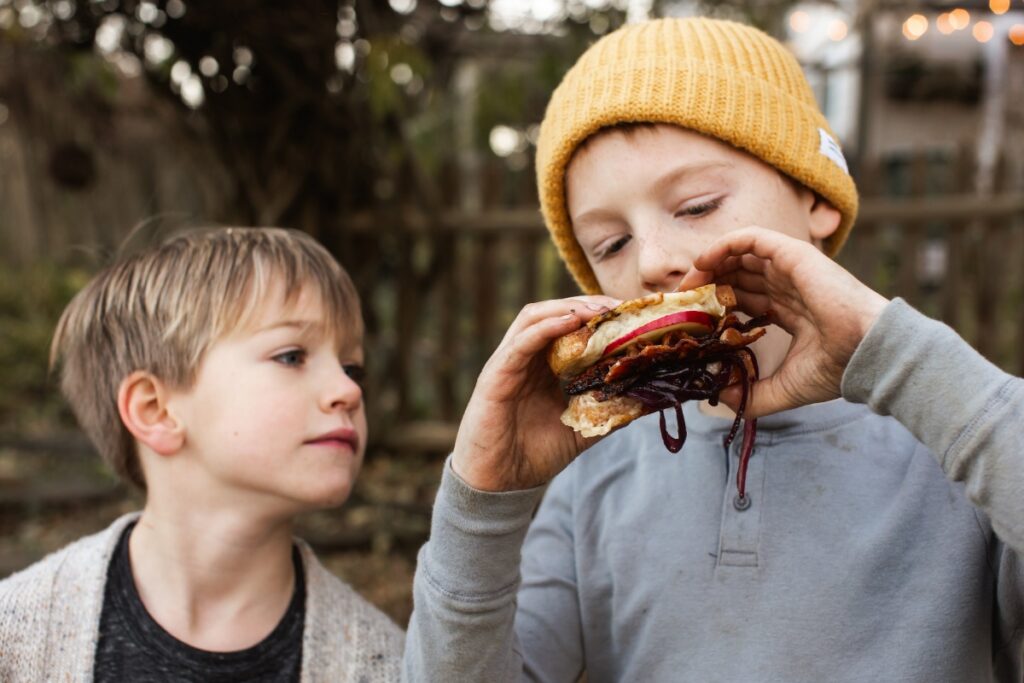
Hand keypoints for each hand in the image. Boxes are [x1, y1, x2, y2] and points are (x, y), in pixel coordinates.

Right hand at [452, 296, 619, 491]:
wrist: (501, 485)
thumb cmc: (534, 455)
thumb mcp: (582, 429)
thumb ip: (609, 411)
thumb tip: (648, 400)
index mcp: (543, 366)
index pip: (569, 325)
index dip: (598, 314)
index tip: (631, 313)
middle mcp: (525, 358)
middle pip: (553, 312)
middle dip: (587, 304)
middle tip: (619, 306)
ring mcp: (508, 363)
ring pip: (534, 317)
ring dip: (567, 308)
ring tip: (598, 309)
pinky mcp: (495, 376)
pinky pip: (519, 343)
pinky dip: (544, 328)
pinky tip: (569, 322)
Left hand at [677, 227, 888, 416]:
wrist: (865, 354)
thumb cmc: (836, 369)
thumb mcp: (784, 388)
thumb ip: (750, 393)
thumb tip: (719, 398)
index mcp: (790, 310)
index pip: (744, 298)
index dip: (715, 304)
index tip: (691, 319)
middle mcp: (788, 286)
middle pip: (737, 275)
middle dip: (706, 284)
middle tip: (681, 301)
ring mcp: (790, 269)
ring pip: (739, 255)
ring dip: (709, 264)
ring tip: (687, 285)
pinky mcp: (793, 255)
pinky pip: (750, 238)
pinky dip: (723, 245)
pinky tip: (702, 264)